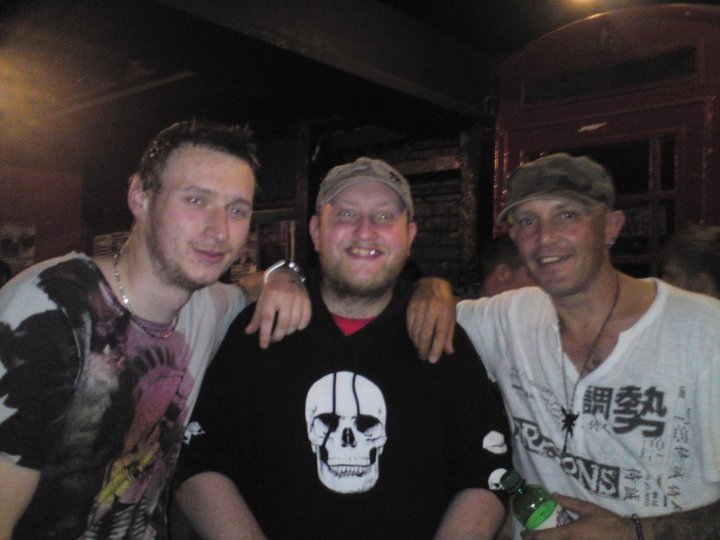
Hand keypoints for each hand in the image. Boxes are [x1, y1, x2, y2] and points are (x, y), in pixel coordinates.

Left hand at [244, 269, 310, 348]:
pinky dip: (300, 326)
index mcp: (271, 296)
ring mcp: (298, 298)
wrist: (287, 274)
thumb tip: (248, 332)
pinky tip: (295, 327)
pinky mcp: (307, 300)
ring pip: (295, 322)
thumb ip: (256, 317)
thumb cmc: (271, 290)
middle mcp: (285, 296)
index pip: (267, 319)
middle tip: (274, 339)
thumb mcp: (261, 301)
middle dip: (277, 336)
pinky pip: (306, 318)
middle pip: (283, 323)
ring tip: (283, 332)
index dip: (265, 334)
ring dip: (288, 332)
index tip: (264, 345)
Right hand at [406, 277, 455, 362]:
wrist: (433, 283)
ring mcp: (420, 307)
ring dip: (417, 343)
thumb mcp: (451, 316)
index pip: (440, 335)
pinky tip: (414, 339)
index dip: (436, 349)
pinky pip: (409, 325)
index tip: (433, 360)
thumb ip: (449, 334)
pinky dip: (411, 335)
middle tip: (423, 357)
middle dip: (424, 349)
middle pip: (426, 335)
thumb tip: (448, 352)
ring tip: (420, 349)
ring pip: (416, 331)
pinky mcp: (411, 306)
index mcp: (445, 313)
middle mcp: (433, 310)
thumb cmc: (445, 302)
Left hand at [522, 495, 638, 539]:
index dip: (531, 536)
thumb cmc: (608, 522)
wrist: (628, 536)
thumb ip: (570, 502)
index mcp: (571, 533)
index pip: (545, 536)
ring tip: (540, 538)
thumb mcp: (588, 508)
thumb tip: (553, 495)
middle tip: (529, 537)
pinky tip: (560, 539)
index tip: (524, 533)